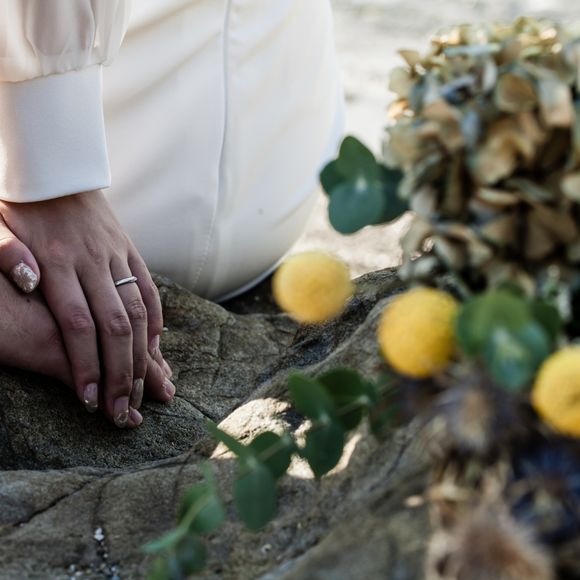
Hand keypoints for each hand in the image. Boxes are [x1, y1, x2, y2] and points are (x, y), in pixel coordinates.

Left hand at [0, 190, 169, 426]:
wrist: (55, 168)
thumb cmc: (19, 201)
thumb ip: (4, 251)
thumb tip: (29, 283)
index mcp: (56, 260)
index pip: (77, 325)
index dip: (86, 366)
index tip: (91, 401)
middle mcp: (92, 262)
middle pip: (114, 327)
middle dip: (120, 373)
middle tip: (122, 410)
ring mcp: (115, 256)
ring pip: (137, 312)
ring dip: (143, 355)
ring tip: (146, 389)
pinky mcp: (129, 250)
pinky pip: (148, 289)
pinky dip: (155, 320)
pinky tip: (155, 347)